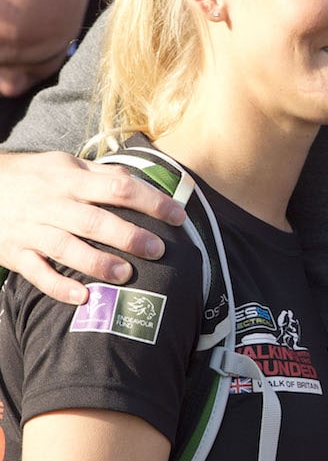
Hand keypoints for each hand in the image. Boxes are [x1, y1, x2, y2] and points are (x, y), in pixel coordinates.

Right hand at [0, 150, 185, 303]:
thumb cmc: (34, 176)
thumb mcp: (65, 163)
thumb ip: (101, 174)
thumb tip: (139, 181)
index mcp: (72, 179)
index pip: (118, 186)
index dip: (151, 201)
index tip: (178, 215)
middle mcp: (54, 203)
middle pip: (95, 220)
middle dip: (129, 235)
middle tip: (159, 249)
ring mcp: (33, 229)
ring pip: (67, 248)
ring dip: (98, 263)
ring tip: (126, 276)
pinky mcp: (16, 253)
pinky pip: (37, 273)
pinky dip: (59, 286)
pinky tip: (83, 297)